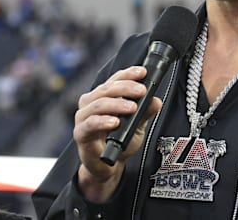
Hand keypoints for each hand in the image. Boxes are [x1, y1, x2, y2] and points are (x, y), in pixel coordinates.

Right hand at [73, 66, 162, 201]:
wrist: (106, 165)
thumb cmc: (117, 141)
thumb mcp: (136, 126)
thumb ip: (144, 113)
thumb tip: (156, 101)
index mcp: (103, 96)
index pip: (115, 80)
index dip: (128, 74)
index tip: (143, 73)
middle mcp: (91, 103)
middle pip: (107, 89)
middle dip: (126, 88)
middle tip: (142, 91)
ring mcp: (83, 117)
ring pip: (98, 104)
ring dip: (117, 104)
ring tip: (132, 108)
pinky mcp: (80, 133)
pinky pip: (90, 124)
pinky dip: (103, 121)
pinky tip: (115, 122)